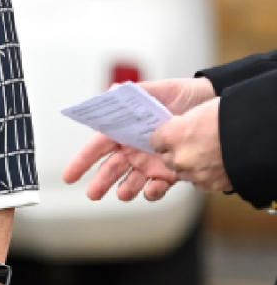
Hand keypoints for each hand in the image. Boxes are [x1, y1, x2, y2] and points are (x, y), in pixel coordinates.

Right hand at [62, 76, 216, 202]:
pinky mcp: (169, 173)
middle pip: (110, 169)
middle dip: (100, 182)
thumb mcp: (158, 90)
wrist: (214, 107)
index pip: (98, 146)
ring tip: (123, 193)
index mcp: (126, 130)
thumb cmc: (185, 95)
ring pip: (129, 182)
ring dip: (124, 190)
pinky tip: (152, 188)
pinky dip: (152, 192)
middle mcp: (134, 149)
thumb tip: (112, 91)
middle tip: (92, 194)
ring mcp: (150, 163)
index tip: (69, 175)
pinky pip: (155, 188)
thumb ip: (134, 94)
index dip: (82, 160)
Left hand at [150, 99, 230, 193]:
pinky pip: (200, 182)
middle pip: (167, 160)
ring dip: (191, 166)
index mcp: (172, 135)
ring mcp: (193, 174)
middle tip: (194, 144)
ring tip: (209, 153)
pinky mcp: (208, 186)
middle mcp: (179, 158)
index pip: (155, 141)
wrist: (255, 135)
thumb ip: (182, 124)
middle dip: (177, 153)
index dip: (166, 137)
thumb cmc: (229, 117)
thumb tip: (178, 129)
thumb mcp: (199, 111)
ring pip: (183, 173)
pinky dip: (206, 175)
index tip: (173, 135)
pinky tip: (217, 163)